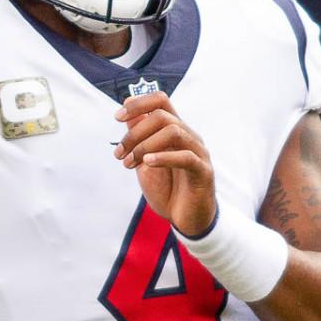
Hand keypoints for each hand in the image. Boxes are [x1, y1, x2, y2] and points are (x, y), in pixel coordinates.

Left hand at [114, 91, 215, 235]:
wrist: (184, 220)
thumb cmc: (166, 188)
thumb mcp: (144, 159)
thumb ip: (138, 134)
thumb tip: (127, 105)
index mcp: (175, 130)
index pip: (161, 100)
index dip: (138, 103)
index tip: (117, 118)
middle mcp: (189, 136)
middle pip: (161, 116)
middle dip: (134, 133)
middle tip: (119, 154)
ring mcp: (198, 152)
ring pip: (173, 131)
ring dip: (144, 146)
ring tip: (129, 163)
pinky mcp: (203, 172)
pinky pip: (186, 157)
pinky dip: (163, 157)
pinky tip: (147, 164)